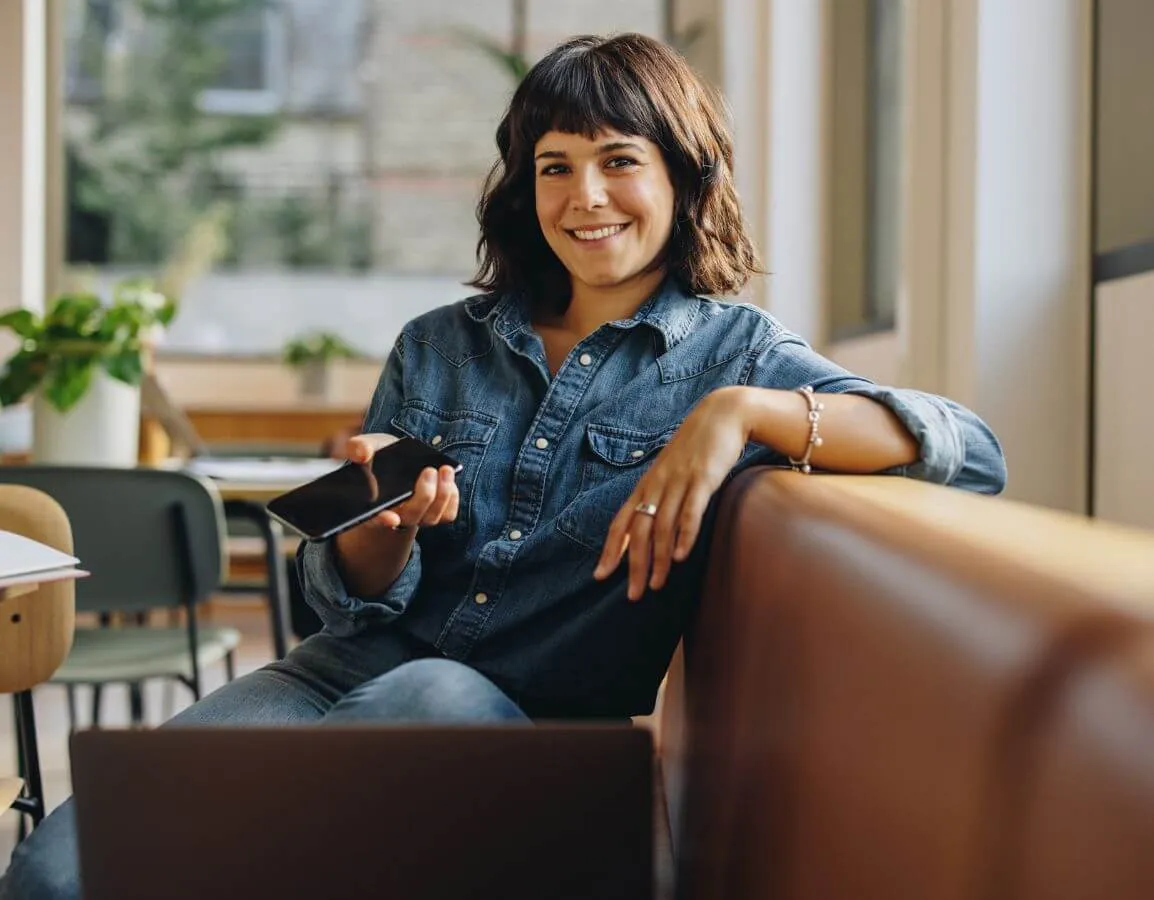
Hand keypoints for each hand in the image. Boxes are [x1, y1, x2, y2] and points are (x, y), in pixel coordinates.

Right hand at [344, 433, 458, 531]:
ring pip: (431, 517)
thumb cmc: (379, 455)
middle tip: (428, 471)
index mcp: (371, 505)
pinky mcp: (436, 514)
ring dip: (442, 495)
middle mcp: (394, 515)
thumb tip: (362, 453)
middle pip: (410, 516)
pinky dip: (452, 498)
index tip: (390, 518)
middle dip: (423, 496)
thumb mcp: (366, 446)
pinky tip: (449, 480)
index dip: (382, 520)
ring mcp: (416, 517)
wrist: (399, 458)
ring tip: (445, 469)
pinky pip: (447, 515)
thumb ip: (358, 447)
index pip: (373, 519)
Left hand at [593, 387, 752, 599]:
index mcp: (647, 485)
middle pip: (638, 531)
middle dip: (633, 565)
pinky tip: (681, 556)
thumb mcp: (671, 471)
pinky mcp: (702, 479)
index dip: (610, 549)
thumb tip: (652, 526)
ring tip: (657, 585)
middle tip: (633, 595)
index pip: (621, 522)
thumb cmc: (696, 448)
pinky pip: (689, 511)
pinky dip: (684, 535)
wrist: (721, 415)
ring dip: (658, 559)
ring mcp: (679, 482)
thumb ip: (661, 497)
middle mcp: (657, 485)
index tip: (600, 575)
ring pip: (661, 526)